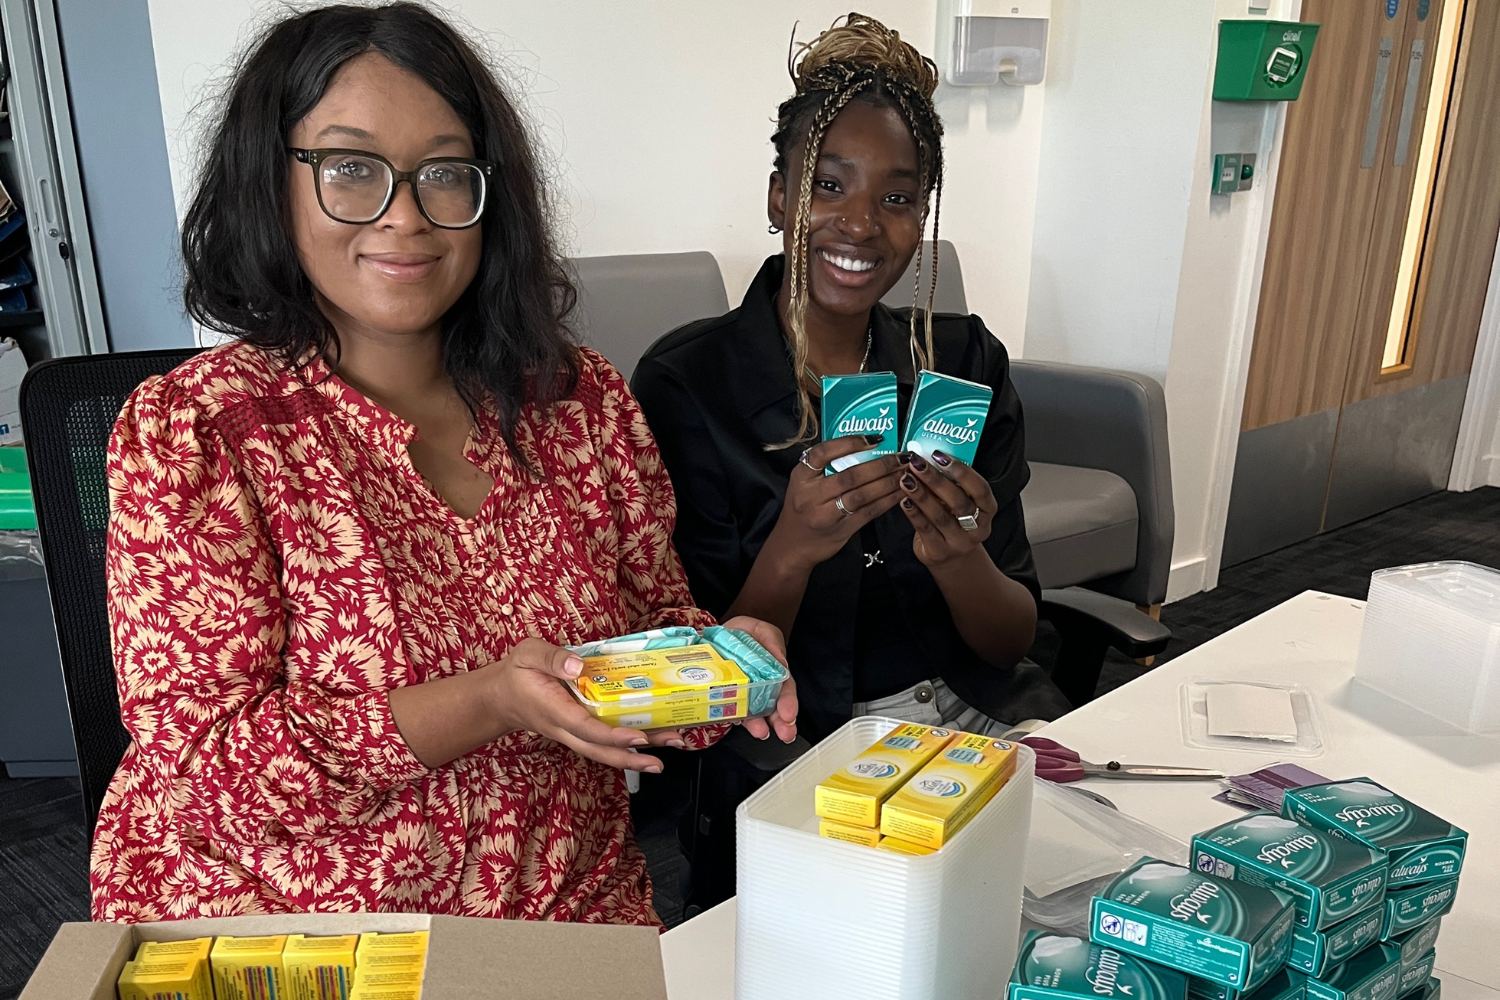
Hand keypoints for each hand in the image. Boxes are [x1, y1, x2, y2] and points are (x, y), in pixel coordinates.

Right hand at [482, 638, 684, 771]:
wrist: (500, 697)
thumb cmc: (516, 674)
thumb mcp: (527, 654)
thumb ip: (551, 658)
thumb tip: (576, 666)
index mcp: (553, 709)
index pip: (586, 728)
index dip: (613, 735)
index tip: (638, 736)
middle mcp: (565, 728)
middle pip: (600, 750)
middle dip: (632, 757)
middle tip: (661, 760)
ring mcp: (572, 733)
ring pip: (604, 750)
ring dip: (636, 754)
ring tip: (668, 748)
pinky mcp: (578, 730)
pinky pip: (603, 742)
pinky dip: (628, 744)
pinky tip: (651, 738)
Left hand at [722, 615, 798, 743]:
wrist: (715, 636)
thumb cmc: (743, 634)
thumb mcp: (762, 631)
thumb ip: (772, 642)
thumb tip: (781, 662)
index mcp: (774, 671)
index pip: (785, 688)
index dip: (789, 701)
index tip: (789, 713)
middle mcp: (762, 686)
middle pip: (775, 706)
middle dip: (782, 722)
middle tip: (785, 732)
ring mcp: (745, 694)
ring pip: (756, 713)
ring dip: (760, 725)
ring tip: (762, 732)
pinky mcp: (728, 698)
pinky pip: (733, 710)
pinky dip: (737, 718)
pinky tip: (741, 723)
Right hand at [767, 435, 902, 573]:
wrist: (792, 546)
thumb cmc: (802, 509)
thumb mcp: (802, 484)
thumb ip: (824, 467)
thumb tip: (863, 447)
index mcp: (801, 477)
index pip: (822, 453)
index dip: (849, 443)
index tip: (874, 439)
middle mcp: (811, 495)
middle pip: (850, 476)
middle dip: (880, 464)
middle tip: (901, 456)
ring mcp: (826, 515)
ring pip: (862, 495)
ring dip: (888, 482)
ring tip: (905, 473)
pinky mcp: (842, 530)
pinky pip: (869, 512)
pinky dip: (887, 501)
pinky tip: (900, 492)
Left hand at [896, 450, 997, 568]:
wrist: (952, 557)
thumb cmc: (955, 521)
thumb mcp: (961, 502)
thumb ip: (952, 484)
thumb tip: (929, 459)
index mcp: (988, 509)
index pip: (980, 488)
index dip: (962, 471)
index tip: (940, 456)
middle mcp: (978, 527)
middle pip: (958, 501)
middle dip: (936, 480)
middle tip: (917, 464)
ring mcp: (959, 542)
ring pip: (940, 516)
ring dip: (921, 495)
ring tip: (906, 479)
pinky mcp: (939, 552)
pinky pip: (925, 529)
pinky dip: (914, 513)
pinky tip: (904, 500)